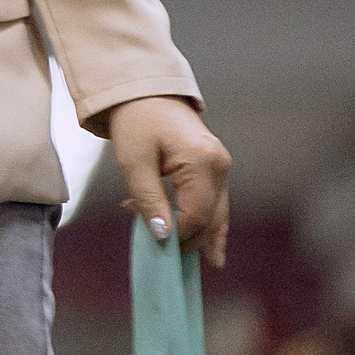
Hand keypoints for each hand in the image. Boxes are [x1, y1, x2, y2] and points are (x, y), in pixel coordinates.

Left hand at [109, 95, 232, 265]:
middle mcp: (219, 164)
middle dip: (189, 238)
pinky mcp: (215, 165)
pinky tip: (209, 242)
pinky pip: (214, 199)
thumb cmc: (135, 121)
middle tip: (168, 257)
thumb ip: (147, 199)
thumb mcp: (133, 161)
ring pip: (217, 210)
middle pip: (211, 216)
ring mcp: (220, 164)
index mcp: (202, 161)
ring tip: (206, 263)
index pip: (196, 214)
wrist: (143, 90)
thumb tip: (162, 236)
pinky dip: (206, 219)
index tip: (153, 242)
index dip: (177, 234)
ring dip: (202, 233)